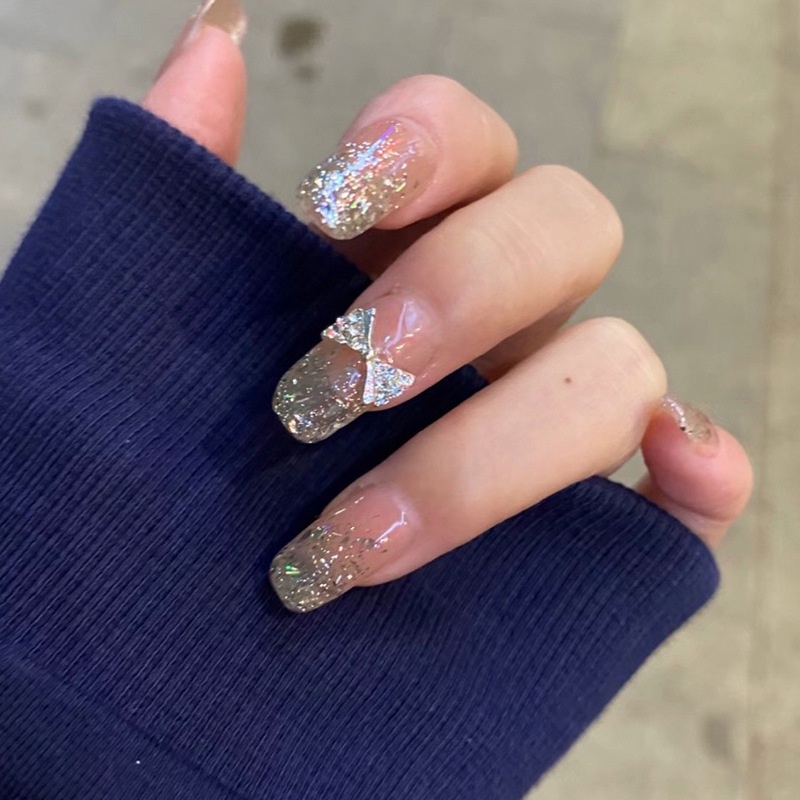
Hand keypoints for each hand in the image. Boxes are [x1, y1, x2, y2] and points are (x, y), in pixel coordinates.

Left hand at [144, 1, 751, 612]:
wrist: (219, 601)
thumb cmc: (205, 453)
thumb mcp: (175, 323)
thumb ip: (189, 187)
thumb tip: (214, 38)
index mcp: (416, 247)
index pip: (466, 138)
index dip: (420, 145)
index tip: (325, 204)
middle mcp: (510, 317)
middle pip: (569, 228)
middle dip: (457, 298)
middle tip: (318, 397)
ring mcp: (565, 413)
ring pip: (622, 368)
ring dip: (505, 446)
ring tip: (359, 536)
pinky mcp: (616, 516)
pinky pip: (706, 480)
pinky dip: (705, 471)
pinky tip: (665, 475)